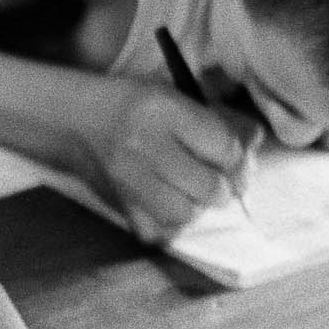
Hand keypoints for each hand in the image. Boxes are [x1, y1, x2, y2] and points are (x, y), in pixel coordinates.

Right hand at [83, 76, 257, 240]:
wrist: (74, 121)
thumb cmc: (131, 105)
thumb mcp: (174, 96)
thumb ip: (218, 120)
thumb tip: (254, 145)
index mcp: (163, 110)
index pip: (223, 148)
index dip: (237, 157)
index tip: (231, 157)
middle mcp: (144, 146)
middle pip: (209, 187)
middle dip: (221, 185)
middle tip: (215, 178)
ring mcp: (127, 180)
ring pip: (185, 213)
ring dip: (195, 205)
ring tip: (189, 190)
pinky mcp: (118, 204)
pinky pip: (158, 232)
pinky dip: (169, 223)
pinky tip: (165, 203)